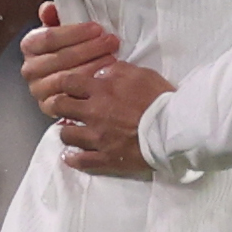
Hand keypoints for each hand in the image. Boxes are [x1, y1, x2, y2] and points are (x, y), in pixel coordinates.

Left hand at [21, 5, 172, 177]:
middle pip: (60, 107)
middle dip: (59, 105)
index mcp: (102, 90)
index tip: (66, 87)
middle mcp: (93, 113)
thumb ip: (118, 71)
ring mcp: (97, 138)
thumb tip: (102, 73)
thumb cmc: (160, 99)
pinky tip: (70, 155)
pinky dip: (72, 158)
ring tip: (71, 131)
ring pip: (66, 135)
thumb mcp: (142, 74)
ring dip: (67, 132)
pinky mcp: (105, 158)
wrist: (173, 129)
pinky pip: (80, 160)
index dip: (64, 83)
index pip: (68, 82)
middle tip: (64, 107)